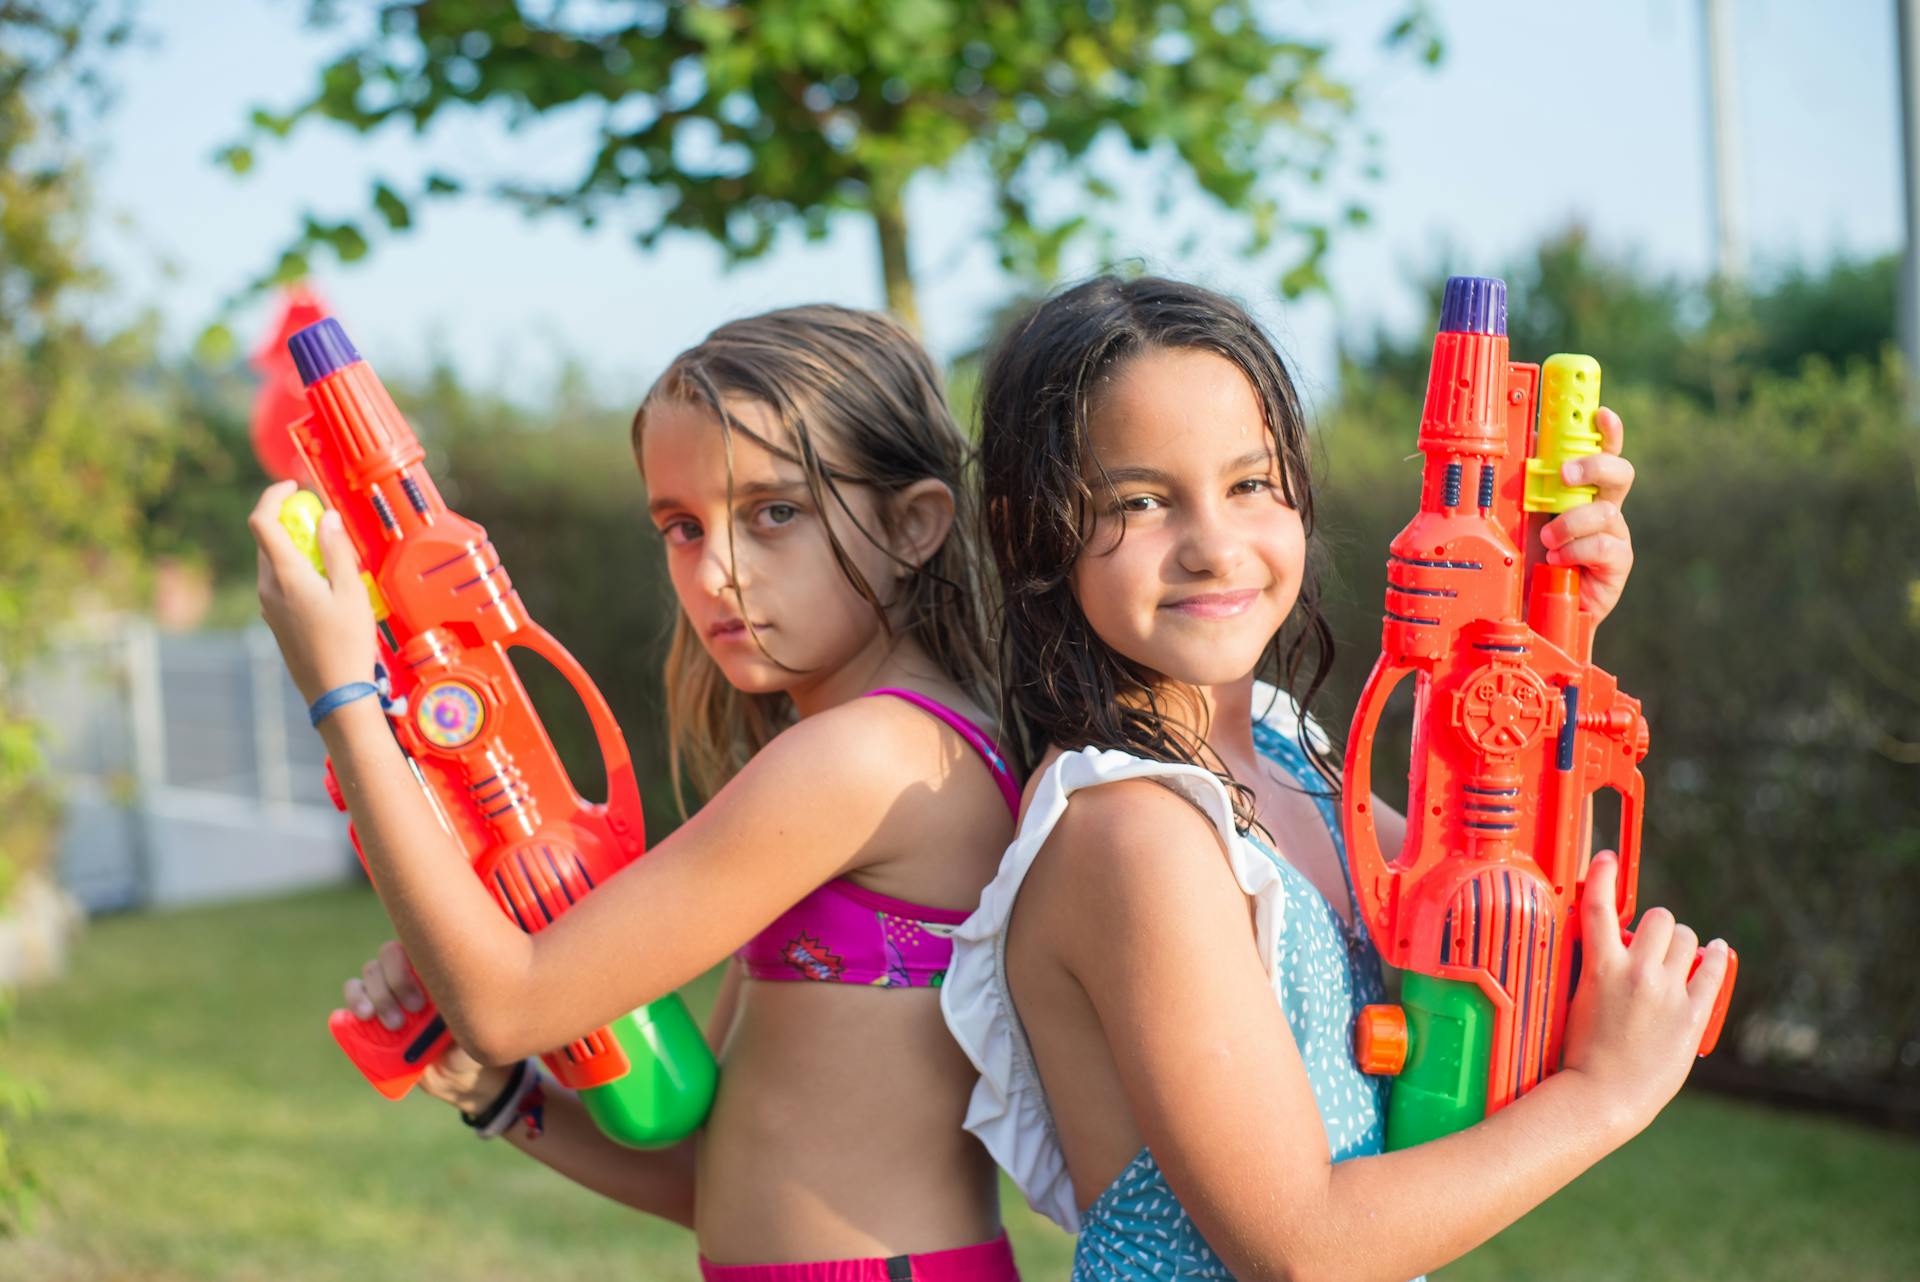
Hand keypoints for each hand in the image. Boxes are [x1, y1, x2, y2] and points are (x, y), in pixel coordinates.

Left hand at [249, 480, 377, 704]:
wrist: (334, 692)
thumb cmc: (346, 643)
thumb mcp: (351, 591)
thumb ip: (336, 551)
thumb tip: (325, 518)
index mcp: (285, 575)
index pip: (262, 521)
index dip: (273, 496)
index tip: (293, 487)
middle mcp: (269, 588)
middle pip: (267, 540)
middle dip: (290, 521)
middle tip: (321, 519)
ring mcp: (269, 606)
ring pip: (273, 563)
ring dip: (295, 548)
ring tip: (330, 556)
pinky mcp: (276, 620)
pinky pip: (280, 584)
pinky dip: (297, 571)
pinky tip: (326, 585)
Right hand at [344, 940, 512, 1113]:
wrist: (456, 1073)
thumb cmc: (470, 1043)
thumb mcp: (477, 1031)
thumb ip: (469, 1022)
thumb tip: (453, 1015)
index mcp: (439, 968)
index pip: (420, 943)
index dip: (413, 967)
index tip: (422, 1004)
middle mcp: (413, 972)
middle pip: (390, 954)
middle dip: (395, 983)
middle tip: (410, 1015)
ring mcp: (390, 989)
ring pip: (371, 971)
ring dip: (375, 995)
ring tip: (393, 1025)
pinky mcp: (371, 1008)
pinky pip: (355, 990)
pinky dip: (354, 999)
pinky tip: (362, 1016)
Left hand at [1536, 406, 1633, 622]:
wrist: (1526, 610)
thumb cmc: (1522, 560)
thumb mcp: (1515, 515)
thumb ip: (1523, 485)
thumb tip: (1521, 447)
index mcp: (1578, 491)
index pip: (1599, 452)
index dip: (1606, 430)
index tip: (1600, 412)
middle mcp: (1600, 508)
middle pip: (1619, 473)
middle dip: (1594, 466)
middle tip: (1565, 474)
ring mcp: (1612, 537)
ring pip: (1607, 512)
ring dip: (1571, 522)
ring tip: (1547, 540)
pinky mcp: (1616, 566)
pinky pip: (1606, 547)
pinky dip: (1577, 550)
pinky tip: (1558, 560)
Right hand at [1560, 851, 1730, 1138]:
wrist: (1603, 1096)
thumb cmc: (1579, 1055)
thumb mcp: (1574, 1001)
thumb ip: (1590, 969)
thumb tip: (1602, 943)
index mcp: (1600, 968)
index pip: (1600, 907)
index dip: (1603, 876)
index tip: (1607, 859)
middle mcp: (1637, 973)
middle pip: (1659, 919)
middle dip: (1655, 925)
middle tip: (1650, 942)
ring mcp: (1668, 993)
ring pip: (1687, 939)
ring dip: (1680, 942)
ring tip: (1675, 957)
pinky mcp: (1693, 1014)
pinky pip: (1712, 971)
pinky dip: (1715, 956)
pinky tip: (1716, 951)